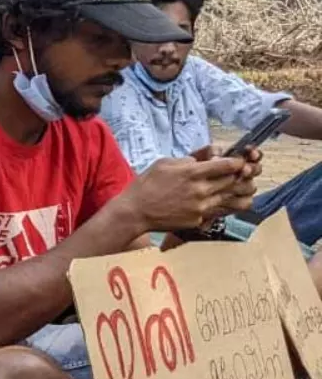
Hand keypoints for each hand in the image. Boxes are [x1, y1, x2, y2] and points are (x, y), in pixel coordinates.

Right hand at [122, 152, 257, 232]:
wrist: (135, 211)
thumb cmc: (146, 185)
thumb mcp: (165, 163)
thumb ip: (188, 159)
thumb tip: (204, 159)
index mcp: (192, 173)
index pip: (228, 165)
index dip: (238, 162)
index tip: (239, 161)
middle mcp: (201, 190)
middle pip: (234, 181)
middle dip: (241, 175)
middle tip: (243, 172)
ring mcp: (201, 207)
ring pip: (233, 198)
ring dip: (240, 191)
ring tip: (241, 187)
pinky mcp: (199, 220)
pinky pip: (220, 211)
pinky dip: (225, 205)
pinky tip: (225, 201)